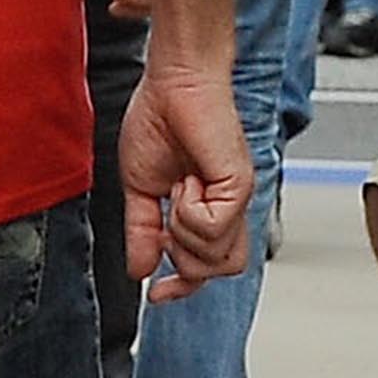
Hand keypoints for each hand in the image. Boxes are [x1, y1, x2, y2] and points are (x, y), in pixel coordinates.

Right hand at [120, 55, 251, 300]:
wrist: (172, 83)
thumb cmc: (159, 120)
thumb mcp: (138, 189)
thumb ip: (142, 232)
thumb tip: (139, 269)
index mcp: (208, 209)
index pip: (208, 267)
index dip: (183, 287)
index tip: (156, 294)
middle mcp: (229, 208)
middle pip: (217, 270)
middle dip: (180, 258)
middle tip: (165, 218)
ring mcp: (237, 199)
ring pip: (216, 257)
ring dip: (182, 230)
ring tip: (177, 189)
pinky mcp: (239, 186)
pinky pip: (212, 229)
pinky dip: (188, 211)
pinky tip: (185, 182)